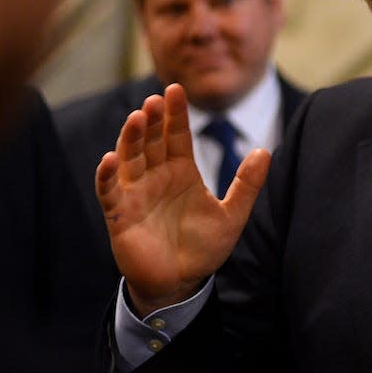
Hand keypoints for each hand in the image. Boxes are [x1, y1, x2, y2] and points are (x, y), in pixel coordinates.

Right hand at [96, 83, 268, 315]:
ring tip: (137, 118)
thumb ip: (247, 185)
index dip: (176, 113)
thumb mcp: (232, 215)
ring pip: (130, 158)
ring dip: (131, 138)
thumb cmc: (204, 248)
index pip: (177, 135)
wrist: (181, 283)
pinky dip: (107, 175)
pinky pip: (109, 191)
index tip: (175, 89)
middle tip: (155, 99)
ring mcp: (136, 193)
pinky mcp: (120, 214)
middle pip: (152, 141)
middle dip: (153, 119)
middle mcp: (156, 176)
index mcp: (181, 171)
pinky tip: (111, 159)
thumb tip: (264, 152)